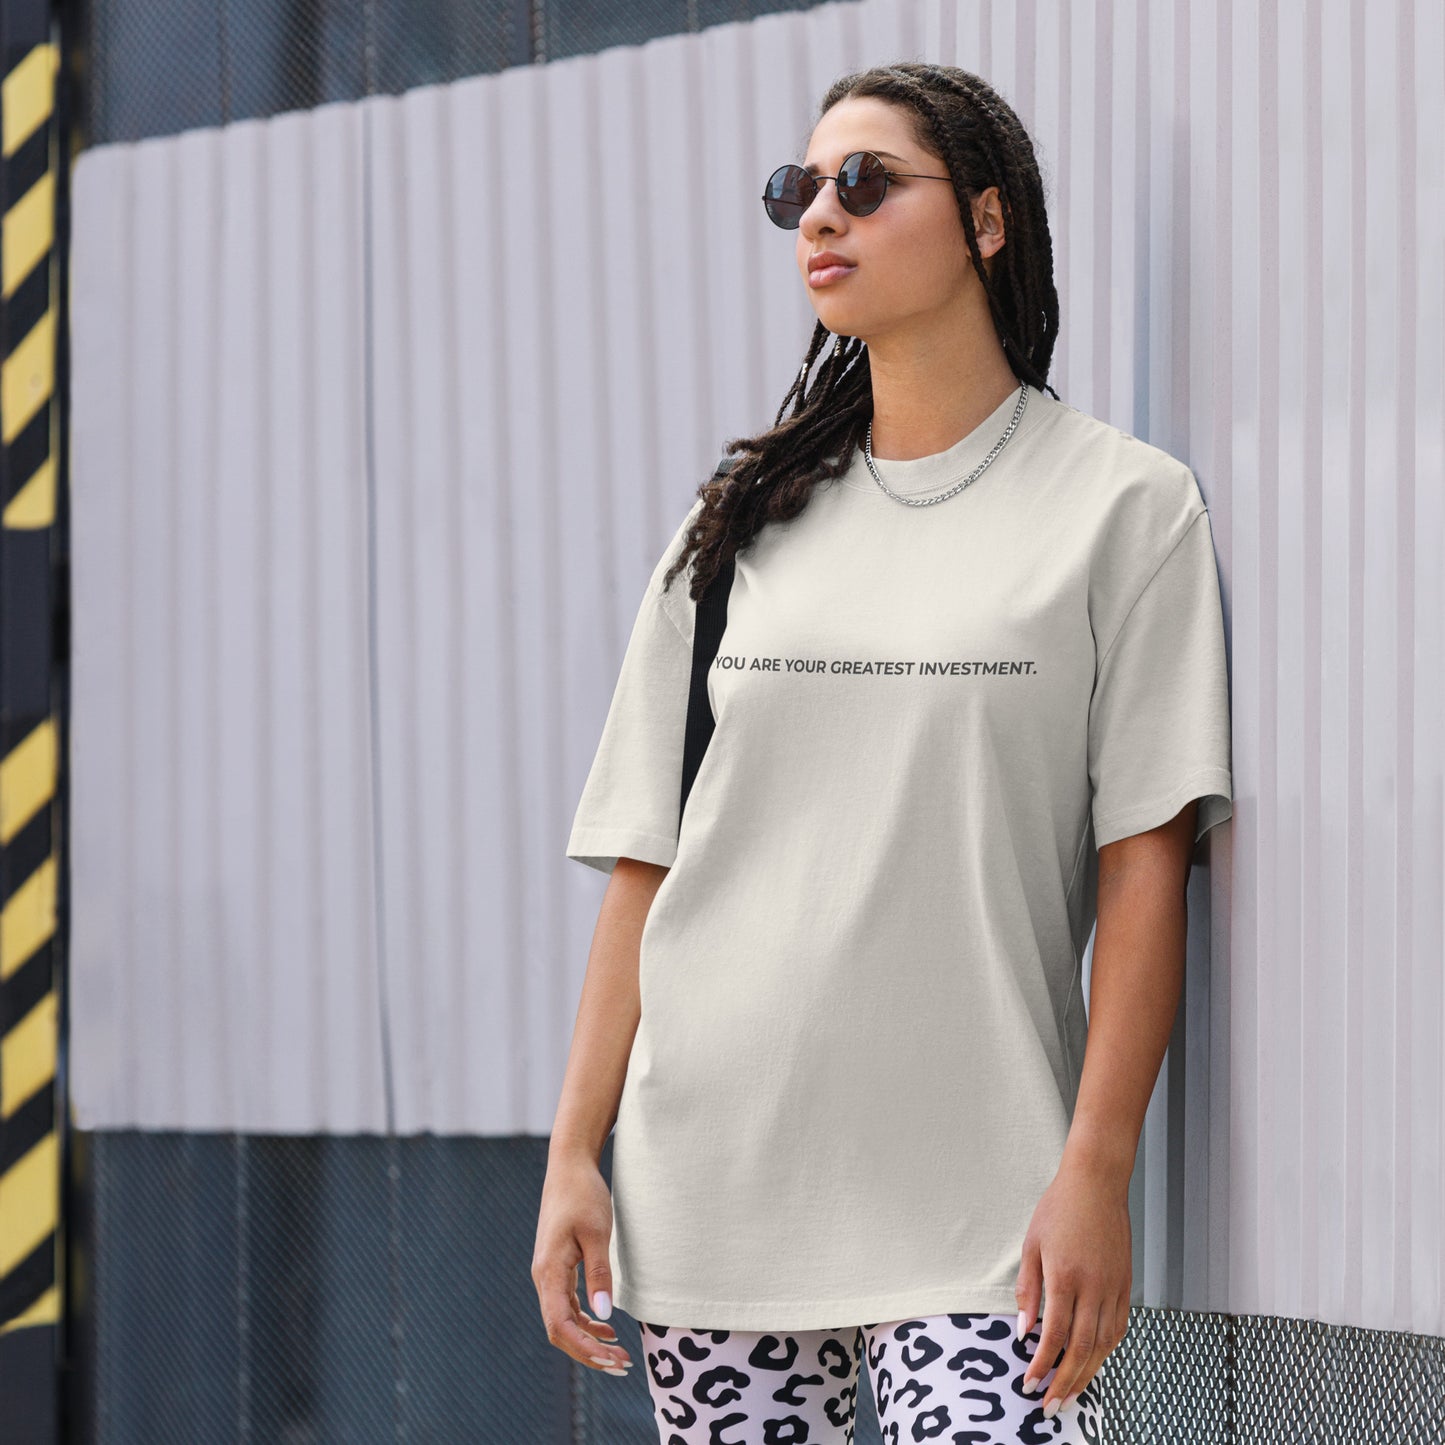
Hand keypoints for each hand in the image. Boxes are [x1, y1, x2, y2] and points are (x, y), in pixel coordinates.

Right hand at [531, 1153, 634, 1376]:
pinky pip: (567, 1305)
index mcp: (549, 1271)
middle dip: (588, 1353)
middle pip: (560, 1330)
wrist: (569, 1166)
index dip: (584, 1348)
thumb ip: (599, 1273)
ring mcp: (548, 1273)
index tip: (612, 1359)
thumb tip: (605, 1314)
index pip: (560, 1325)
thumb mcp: (597, 1232)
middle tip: (622, 1365)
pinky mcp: (557, 1267)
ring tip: (619, 1354)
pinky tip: (607, 1328)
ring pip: (563, 1320)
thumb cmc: (583, 1194)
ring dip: (588, 1340)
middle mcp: (543, 1277)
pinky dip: (585, 1321)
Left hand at [1014, 1155, 1131, 1416]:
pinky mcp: (1126, 1285)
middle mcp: (1093, 1287)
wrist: (1096, 1183)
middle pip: (1082, 1349)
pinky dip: (1106, 1351)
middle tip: (1049, 1405)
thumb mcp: (1032, 1244)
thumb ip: (1028, 1290)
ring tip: (1070, 1394)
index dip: (1042, 1364)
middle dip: (1065, 1382)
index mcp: (1065, 1276)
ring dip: (1087, 1374)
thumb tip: (1025, 1331)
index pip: (1055, 1334)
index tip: (1029, 1383)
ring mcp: (1114, 1288)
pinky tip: (1093, 1362)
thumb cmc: (1058, 1209)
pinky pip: (1118, 1328)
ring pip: (1104, 1345)